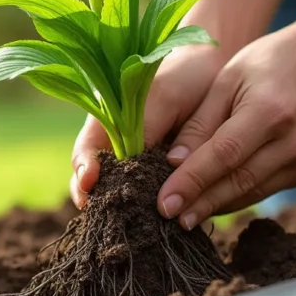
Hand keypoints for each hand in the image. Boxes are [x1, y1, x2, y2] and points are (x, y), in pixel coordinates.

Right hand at [69, 44, 229, 207]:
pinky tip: (158, 219)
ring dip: (124, 208)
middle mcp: (115, 145)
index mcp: (106, 120)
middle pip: (96, 179)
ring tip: (130, 224)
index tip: (89, 181)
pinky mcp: (157, 174)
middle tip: (104, 216)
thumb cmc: (183, 76)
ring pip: (123, 191)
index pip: (86, 150)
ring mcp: (135, 163)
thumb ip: (147, 127)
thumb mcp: (164, 96)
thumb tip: (135, 166)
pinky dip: (150, 207)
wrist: (211, 70)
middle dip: (98, 198)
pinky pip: (149, 195)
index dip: (84, 167)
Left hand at [156, 18, 295, 228]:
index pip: (223, 155)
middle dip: (199, 202)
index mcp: (270, 110)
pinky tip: (211, 202)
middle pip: (236, 181)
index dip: (191, 182)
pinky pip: (264, 189)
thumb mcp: (228, 78)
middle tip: (166, 218)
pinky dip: (235, 197)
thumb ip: (201, 122)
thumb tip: (173, 162)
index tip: (163, 204)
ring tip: (183, 217)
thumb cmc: (271, 61)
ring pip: (250, 192)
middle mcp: (293, 141)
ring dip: (214, 206)